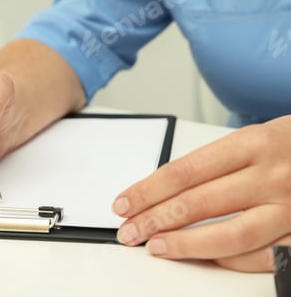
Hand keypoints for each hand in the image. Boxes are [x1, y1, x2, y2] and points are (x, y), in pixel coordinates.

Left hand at [112, 115, 290, 271]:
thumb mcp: (258, 137)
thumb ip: (216, 164)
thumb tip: (165, 191)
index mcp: (255, 143)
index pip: (185, 171)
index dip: (148, 191)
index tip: (124, 203)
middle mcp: (273, 175)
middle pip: (198, 203)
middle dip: (155, 219)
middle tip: (129, 230)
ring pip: (229, 235)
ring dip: (185, 245)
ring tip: (156, 247)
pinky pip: (263, 255)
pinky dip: (229, 260)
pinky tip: (204, 257)